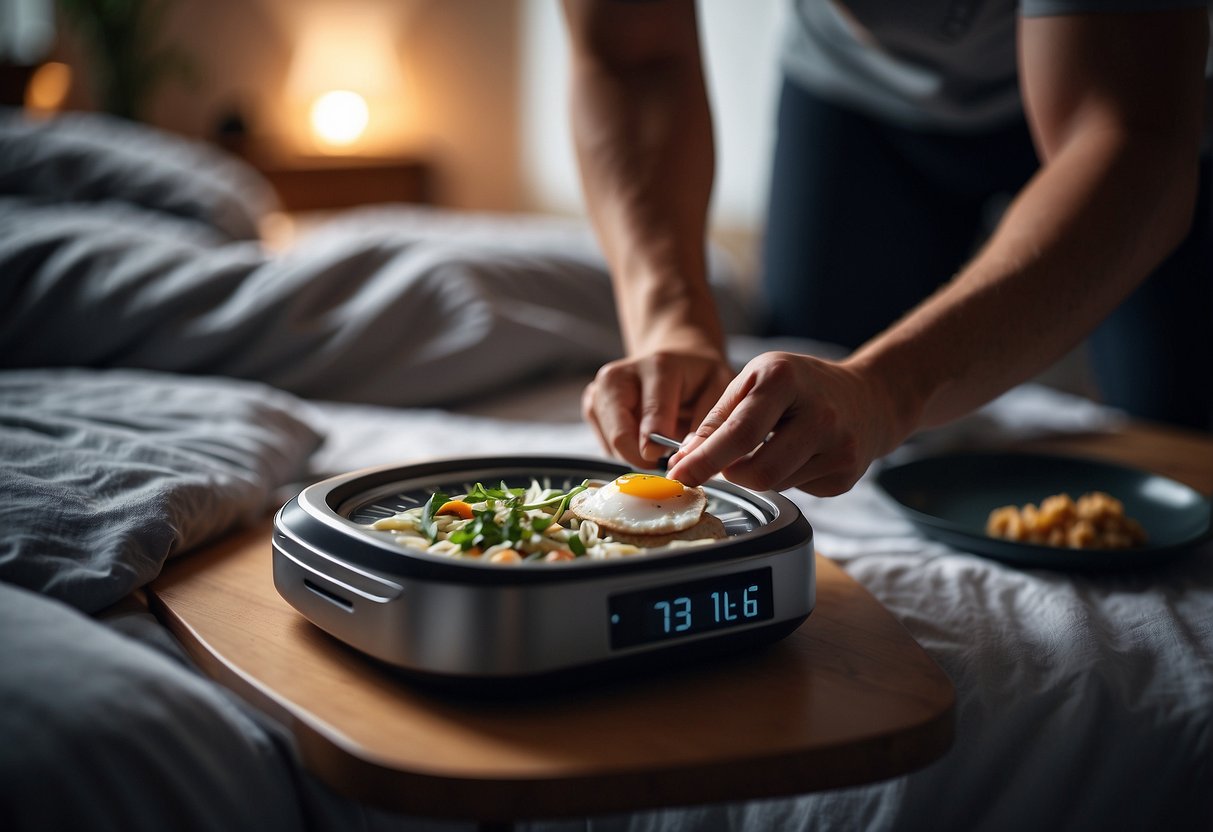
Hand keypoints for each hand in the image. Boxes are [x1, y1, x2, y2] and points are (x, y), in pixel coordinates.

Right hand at [582, 349, 733, 468]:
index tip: (662, 462)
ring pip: (611, 444)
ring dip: (636, 454)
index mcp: (657, 367)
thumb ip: (705, 424)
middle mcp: (618, 375)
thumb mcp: (718, 390)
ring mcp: (599, 389)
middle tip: (667, 461)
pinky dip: (627, 449)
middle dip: (644, 457)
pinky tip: (643, 436)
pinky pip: (606, 444)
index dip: (655, 444)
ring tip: (659, 442)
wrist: (674, 356)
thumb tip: (684, 460)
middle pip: (620, 435)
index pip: (651, 412)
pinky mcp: (591, 403)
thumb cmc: (699, 376)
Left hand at [667, 351, 900, 496]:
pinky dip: (785, 476)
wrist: (870, 398)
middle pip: (757, 472)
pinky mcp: (846, 475)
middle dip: (731, 474)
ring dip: (757, 475)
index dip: (704, 460)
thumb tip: (685, 458)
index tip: (679, 475)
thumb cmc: (802, 385)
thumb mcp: (756, 380)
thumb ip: (718, 418)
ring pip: (774, 485)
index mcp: (785, 380)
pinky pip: (797, 490)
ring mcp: (838, 448)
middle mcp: (819, 414)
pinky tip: (798, 454)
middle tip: (729, 461)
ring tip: (771, 447)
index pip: (738, 433)